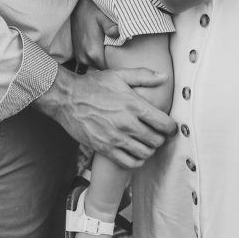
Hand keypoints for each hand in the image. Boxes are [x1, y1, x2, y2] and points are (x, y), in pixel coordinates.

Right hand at [35, 65, 176, 169]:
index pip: (163, 123)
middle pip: (156, 140)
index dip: (171, 128)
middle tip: (158, 135)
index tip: (170, 127)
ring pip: (145, 153)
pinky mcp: (105, 149)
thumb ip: (143, 76)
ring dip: (149, 150)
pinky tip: (134, 153)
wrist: (67, 99)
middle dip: (161, 138)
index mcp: (133, 104)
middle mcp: (127, 123)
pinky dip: (136, 161)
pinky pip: (129, 163)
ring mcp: (116, 138)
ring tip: (146, 143)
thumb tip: (164, 76)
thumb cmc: (94, 85)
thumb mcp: (119, 75)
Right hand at [71, 0, 118, 69]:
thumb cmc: (91, 9)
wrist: (77, 5)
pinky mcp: (79, 54)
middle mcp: (84, 57)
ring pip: (98, 65)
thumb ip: (110, 26)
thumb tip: (120, 34)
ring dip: (106, 59)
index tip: (128, 60)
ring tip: (115, 50)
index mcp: (92, 51)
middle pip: (104, 67)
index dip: (119, 64)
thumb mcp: (102, 16)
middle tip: (124, 54)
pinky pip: (92, 61)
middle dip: (113, 62)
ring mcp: (80, 57)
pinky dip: (99, 56)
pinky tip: (105, 47)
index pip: (110, 67)